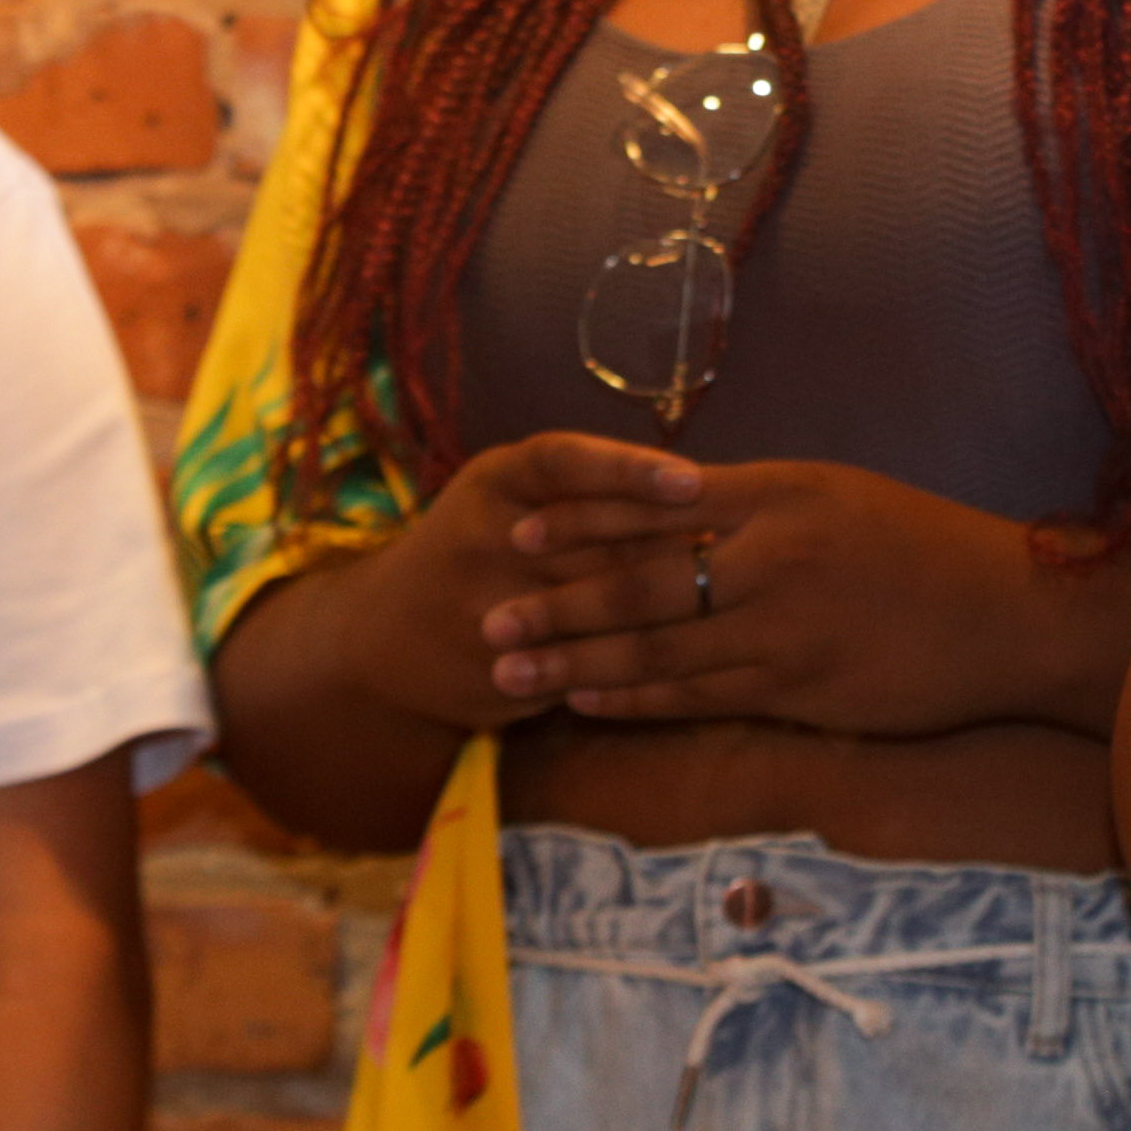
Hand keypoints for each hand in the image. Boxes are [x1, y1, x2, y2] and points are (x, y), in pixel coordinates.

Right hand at [342, 432, 710, 731]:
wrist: (384, 638)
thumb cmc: (477, 546)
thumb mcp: (508, 496)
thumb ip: (584, 487)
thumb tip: (706, 489)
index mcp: (494, 482)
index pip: (565, 462)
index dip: (630, 470)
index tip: (694, 481)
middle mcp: (487, 538)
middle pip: (595, 538)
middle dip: (673, 546)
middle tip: (746, 548)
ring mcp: (490, 609)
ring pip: (596, 606)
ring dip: (667, 607)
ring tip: (731, 603)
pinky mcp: (502, 667)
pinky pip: (584, 664)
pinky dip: (638, 661)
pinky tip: (694, 660)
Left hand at [483, 457, 1101, 734]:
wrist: (1013, 612)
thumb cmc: (924, 548)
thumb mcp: (836, 495)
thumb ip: (754, 503)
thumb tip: (673, 506)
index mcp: (778, 494)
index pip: (653, 503)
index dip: (576, 520)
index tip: (515, 530)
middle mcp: (773, 556)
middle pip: (638, 581)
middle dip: (554, 602)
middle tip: (483, 616)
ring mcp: (785, 628)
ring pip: (658, 648)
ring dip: (576, 662)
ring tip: (509, 671)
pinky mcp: (803, 690)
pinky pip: (701, 696)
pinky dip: (638, 699)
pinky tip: (588, 702)